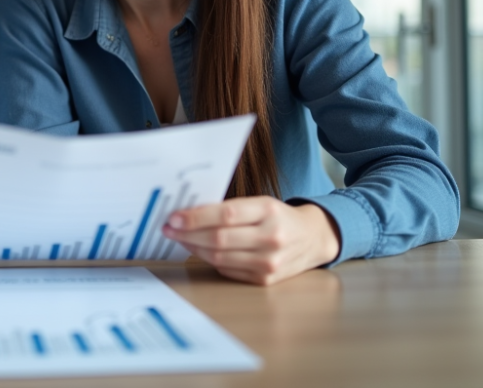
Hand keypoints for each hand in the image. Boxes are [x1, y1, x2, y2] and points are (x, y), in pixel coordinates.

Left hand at [162, 198, 340, 285]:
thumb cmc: (280, 217)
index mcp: (269, 211)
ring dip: (194, 248)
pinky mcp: (265, 280)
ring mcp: (269, 262)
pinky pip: (228, 270)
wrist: (313, 239)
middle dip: (187, 234)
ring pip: (220, 257)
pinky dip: (209, 260)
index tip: (174, 217)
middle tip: (168, 228)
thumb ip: (231, 208)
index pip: (226, 214)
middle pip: (219, 238)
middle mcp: (271, 238)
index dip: (196, 217)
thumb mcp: (261, 203)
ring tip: (179, 238)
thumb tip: (190, 214)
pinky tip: (199, 250)